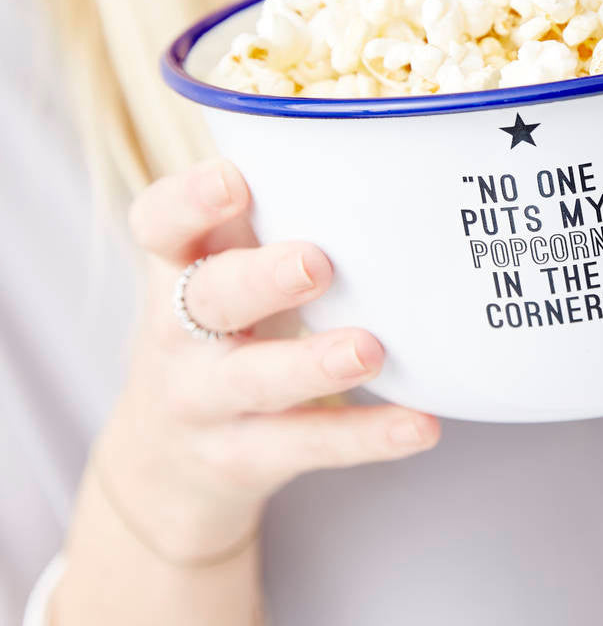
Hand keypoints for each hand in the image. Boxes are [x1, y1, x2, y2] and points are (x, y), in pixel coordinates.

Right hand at [99, 158, 440, 560]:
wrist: (165, 459)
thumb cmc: (217, 334)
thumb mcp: (220, 274)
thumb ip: (266, 227)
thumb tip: (377, 165)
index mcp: (177, 268)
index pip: (159, 225)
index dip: (188, 202)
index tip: (233, 180)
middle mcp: (178, 333)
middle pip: (209, 298)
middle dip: (260, 279)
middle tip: (315, 263)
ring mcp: (206, 400)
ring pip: (255, 381)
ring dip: (312, 364)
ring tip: (368, 349)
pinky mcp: (243, 456)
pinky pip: (307, 445)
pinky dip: (366, 436)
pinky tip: (419, 425)